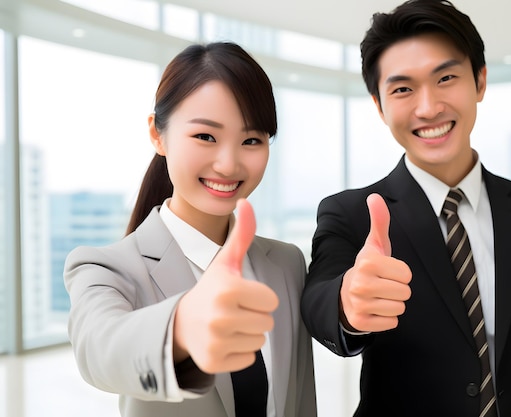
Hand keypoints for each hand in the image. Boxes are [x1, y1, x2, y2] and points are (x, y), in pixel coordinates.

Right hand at [173, 199, 278, 373]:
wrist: (179, 323)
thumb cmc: (211, 289)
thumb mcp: (226, 261)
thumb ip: (242, 232)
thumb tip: (246, 201)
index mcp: (228, 288)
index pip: (271, 301)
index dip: (258, 297)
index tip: (237, 295)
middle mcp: (221, 316)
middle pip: (268, 322)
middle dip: (253, 316)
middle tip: (231, 311)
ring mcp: (216, 342)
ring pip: (260, 341)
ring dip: (247, 334)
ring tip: (226, 325)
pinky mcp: (214, 363)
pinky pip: (249, 359)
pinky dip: (238, 353)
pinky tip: (221, 341)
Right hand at [340, 193, 411, 331]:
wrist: (345, 294)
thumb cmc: (368, 267)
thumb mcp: (375, 244)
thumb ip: (379, 220)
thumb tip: (374, 197)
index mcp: (367, 262)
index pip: (407, 274)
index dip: (401, 273)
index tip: (387, 271)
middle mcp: (360, 284)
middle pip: (405, 292)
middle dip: (398, 289)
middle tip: (383, 285)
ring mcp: (359, 304)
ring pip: (399, 308)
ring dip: (393, 304)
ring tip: (379, 297)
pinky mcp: (360, 322)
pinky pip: (391, 323)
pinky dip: (387, 318)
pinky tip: (375, 309)